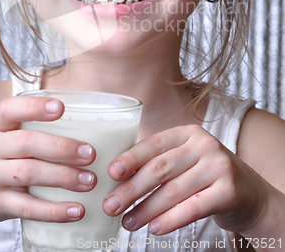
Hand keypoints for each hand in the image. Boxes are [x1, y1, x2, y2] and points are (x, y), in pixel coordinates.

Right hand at [0, 96, 95, 237]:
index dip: (34, 107)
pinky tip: (77, 210)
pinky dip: (54, 211)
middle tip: (89, 153)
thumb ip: (28, 125)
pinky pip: (28, 208)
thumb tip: (83, 119)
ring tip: (89, 180)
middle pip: (26, 143)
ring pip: (28, 174)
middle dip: (61, 147)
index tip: (61, 108)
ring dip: (63, 177)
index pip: (8, 109)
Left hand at [103, 124, 269, 235]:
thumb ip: (159, 162)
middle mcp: (204, 145)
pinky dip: (170, 219)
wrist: (250, 194)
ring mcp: (218, 166)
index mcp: (188, 132)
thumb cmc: (206, 176)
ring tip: (128, 222)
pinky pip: (192, 207)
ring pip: (173, 191)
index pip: (154, 143)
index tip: (111, 173)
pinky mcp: (228, 190)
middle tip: (111, 205)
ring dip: (146, 209)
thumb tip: (118, 177)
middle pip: (160, 168)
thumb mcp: (186, 160)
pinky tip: (154, 228)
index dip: (131, 158)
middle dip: (132, 189)